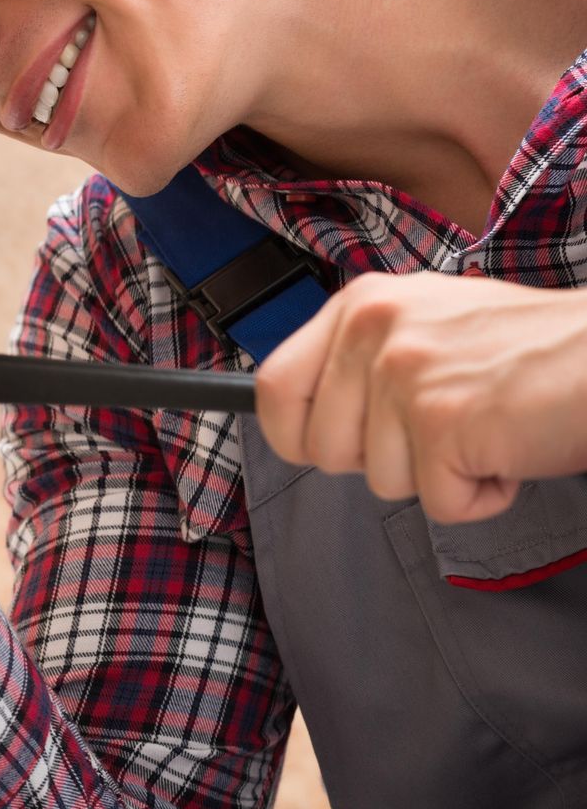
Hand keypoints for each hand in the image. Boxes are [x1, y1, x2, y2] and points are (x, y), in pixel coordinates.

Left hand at [255, 272, 586, 523]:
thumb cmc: (533, 350)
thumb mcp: (427, 328)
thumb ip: (364, 362)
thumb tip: (300, 418)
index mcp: (360, 304)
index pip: (273, 387)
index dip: (292, 435)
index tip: (322, 448)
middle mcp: (373, 329)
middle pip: (321, 449)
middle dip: (381, 462)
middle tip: (442, 431)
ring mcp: (405, 373)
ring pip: (380, 481)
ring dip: (439, 476)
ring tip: (486, 429)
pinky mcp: (443, 420)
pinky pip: (439, 504)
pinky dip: (481, 497)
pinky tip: (510, 451)